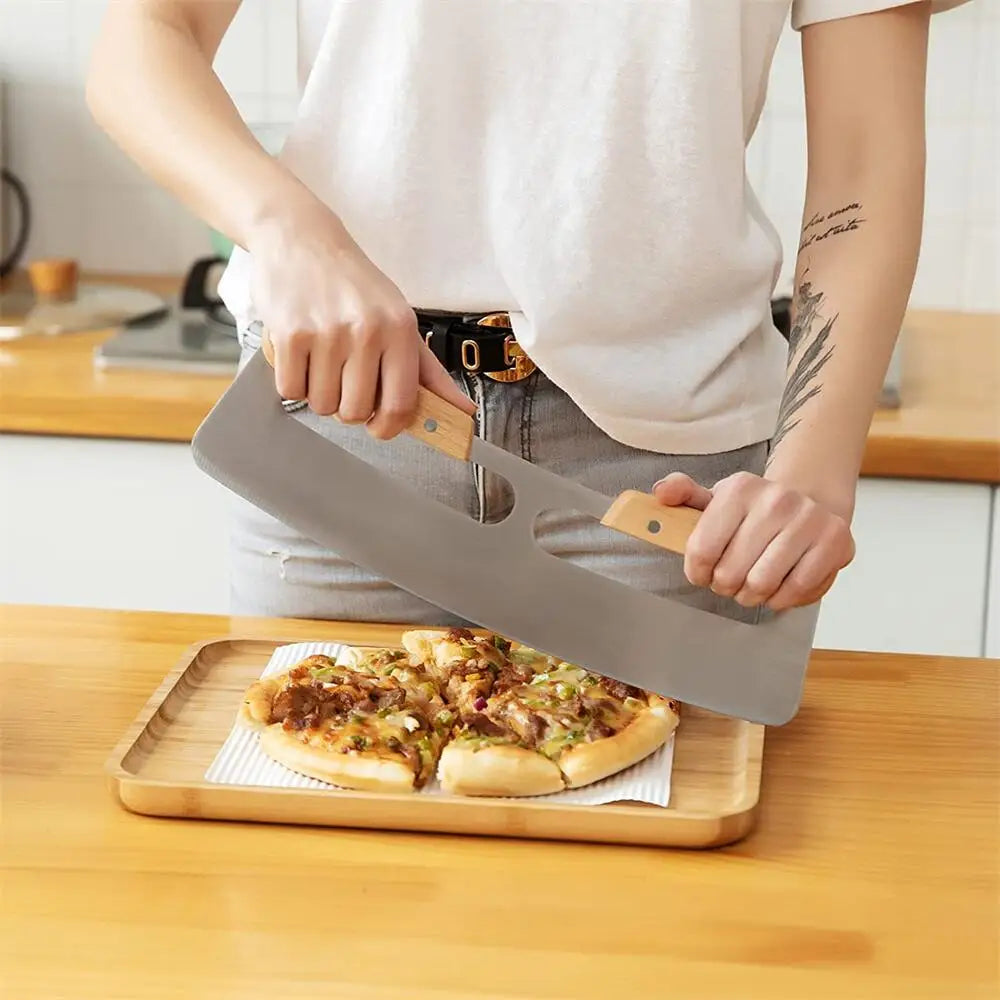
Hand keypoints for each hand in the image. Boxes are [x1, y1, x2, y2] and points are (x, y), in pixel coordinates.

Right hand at [247, 199, 475, 438]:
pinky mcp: (289, 335)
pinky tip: (302, 356)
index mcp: (400, 329)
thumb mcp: (400, 319)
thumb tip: (461, 410)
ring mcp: (326, 333)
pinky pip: (291, 390)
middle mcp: (367, 331)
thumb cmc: (353, 285)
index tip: (379, 425)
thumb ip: (429, 372)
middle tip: (345, 380)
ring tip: (323, 361)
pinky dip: (294, 382)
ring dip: (320, 393)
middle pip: (356, 411)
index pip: (401, 404)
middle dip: (348, 407)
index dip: (388, 426)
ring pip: (322, 405)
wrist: (302, 238)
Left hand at [652, 471, 854, 610]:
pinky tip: (777, 587)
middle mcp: (776, 500)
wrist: (810, 501)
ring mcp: (809, 520)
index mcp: (740, 489)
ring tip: (750, 586)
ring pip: (762, 586)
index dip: (697, 572)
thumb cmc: (754, 510)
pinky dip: (781, 599)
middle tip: (728, 582)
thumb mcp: (716, 499)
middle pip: (731, 573)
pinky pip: (796, 591)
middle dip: (724, 586)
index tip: (701, 573)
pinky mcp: (835, 543)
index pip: (701, 550)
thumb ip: (682, 494)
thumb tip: (660, 494)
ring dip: (750, 596)